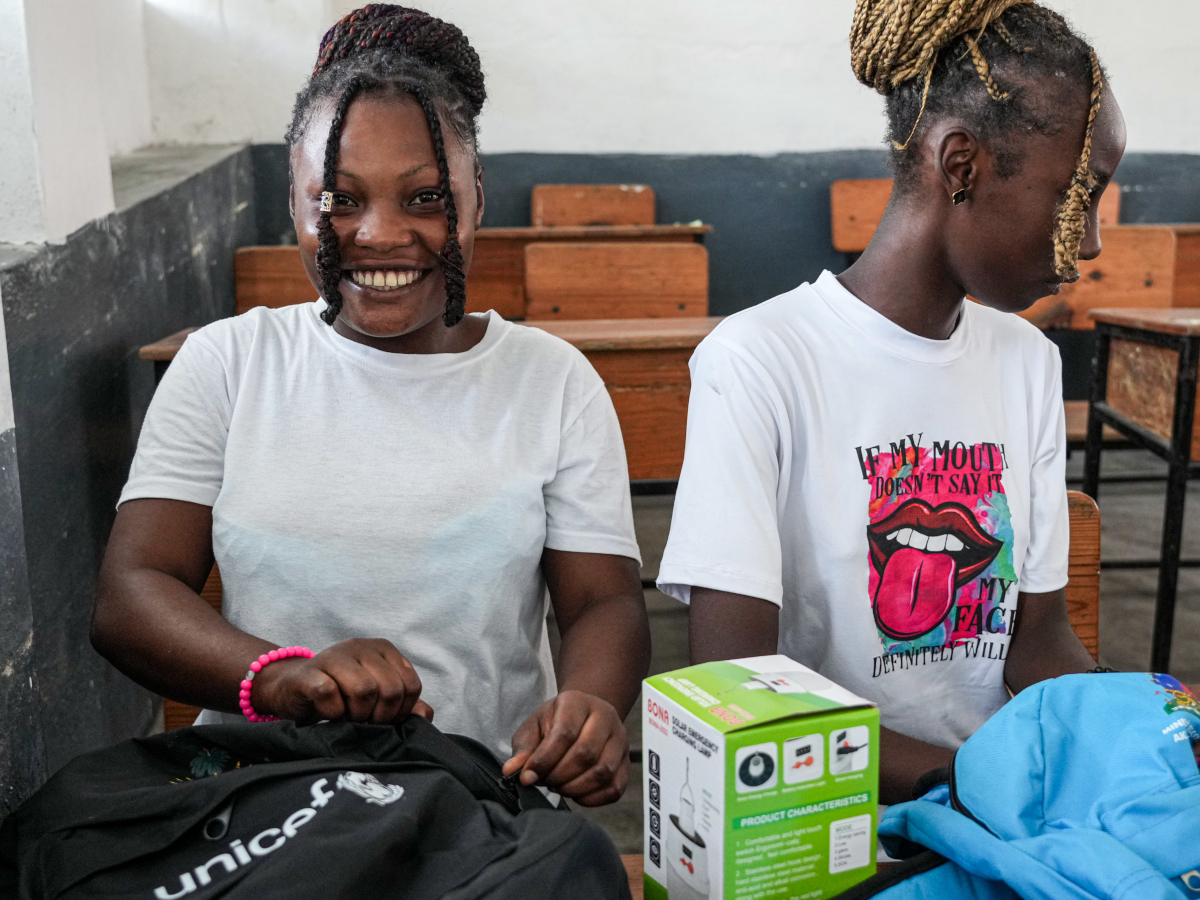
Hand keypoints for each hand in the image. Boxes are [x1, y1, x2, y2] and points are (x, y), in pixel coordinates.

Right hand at [253, 638, 432, 724]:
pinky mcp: (309, 672)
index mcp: (383, 649)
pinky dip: (333, 713)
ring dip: (357, 715)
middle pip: (390, 688)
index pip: (411, 685)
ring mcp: (333, 656)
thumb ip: (402, 704)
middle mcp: (360, 647)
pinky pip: (330, 694)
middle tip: (364, 722)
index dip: (401, 711)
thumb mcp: (374, 698)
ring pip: (364, 690)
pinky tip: (329, 714)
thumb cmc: (338, 695)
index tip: (384, 720)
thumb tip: (425, 715)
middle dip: (380, 716)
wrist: (290, 689)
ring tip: (347, 718)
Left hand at [502, 690, 627, 806]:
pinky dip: (591, 798)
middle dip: (559, 775)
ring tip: (558, 786)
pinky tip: (575, 793)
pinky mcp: (627, 763)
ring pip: (603, 772)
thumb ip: (524, 748)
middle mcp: (605, 717)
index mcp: (577, 702)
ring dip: (575, 788)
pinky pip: (614, 788)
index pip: (564, 733)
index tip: (528, 777)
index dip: (544, 760)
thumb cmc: (556, 722)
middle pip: (585, 754)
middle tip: (544, 781)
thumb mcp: (534, 726)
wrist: (585, 716)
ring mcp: (620, 740)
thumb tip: (512, 771)